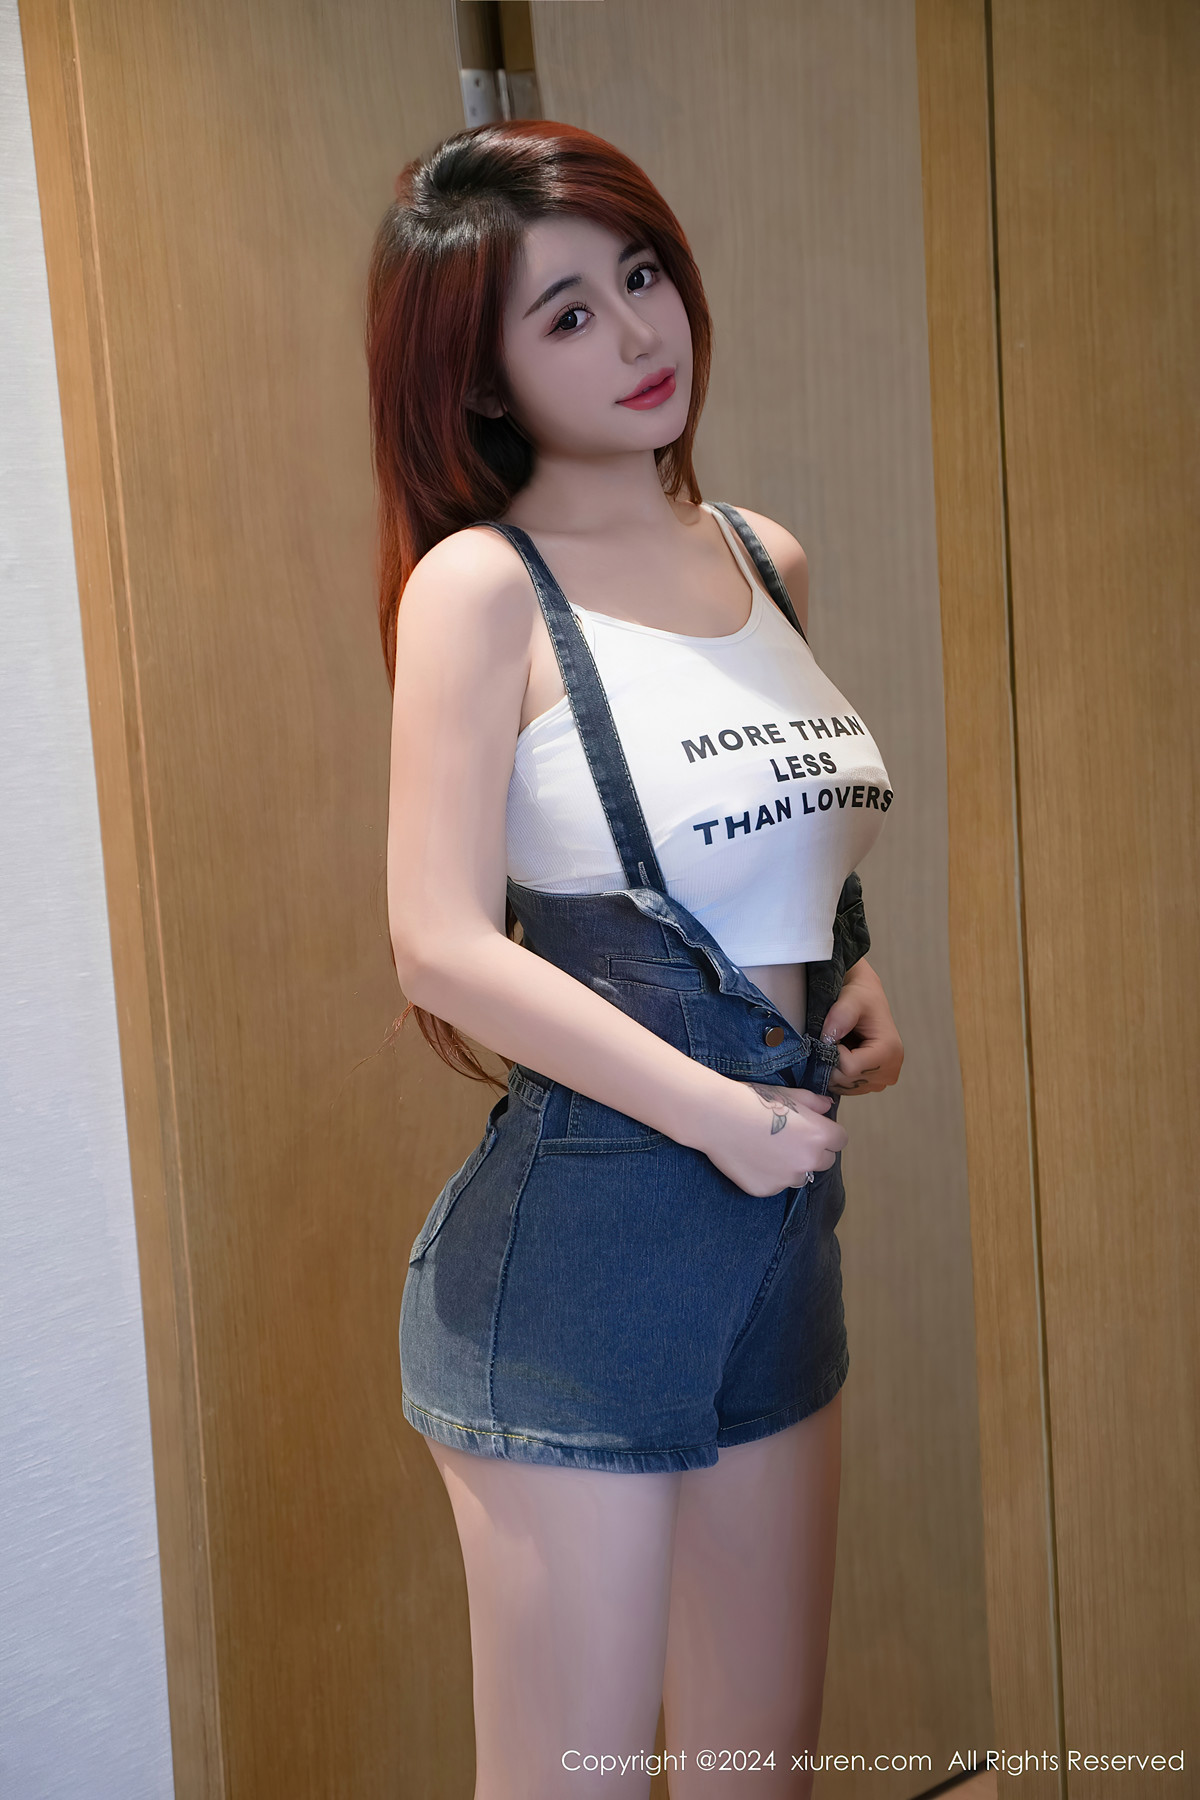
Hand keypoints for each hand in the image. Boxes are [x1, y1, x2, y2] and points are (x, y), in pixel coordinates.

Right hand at [698, 1079, 847, 1197]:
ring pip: (800, 1176)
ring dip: (792, 1166)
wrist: (718, 1116)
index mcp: (819, 1135)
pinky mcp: (766, 1189)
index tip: (811, 1129)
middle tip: (788, 1139)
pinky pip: (775, 1184)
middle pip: (824, 1161)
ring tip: (767, 1149)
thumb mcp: (788, 1094)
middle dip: (812, 1152)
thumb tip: (827, 1106)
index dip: (827, 1134)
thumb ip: (814, 1102)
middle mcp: (808, 1161)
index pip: (839, 1141)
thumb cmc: (753, 1100)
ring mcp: (787, 1179)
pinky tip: (752, 1158)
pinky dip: (768, 1175)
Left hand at [821, 958, 903, 1096]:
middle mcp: (890, 1070)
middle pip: (846, 1080)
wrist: (866, 1001)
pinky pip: (845, 1088)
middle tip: (834, 1040)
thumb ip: (840, 1016)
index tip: (833, 1036)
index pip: (850, 1068)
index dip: (833, 1053)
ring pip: (843, 1086)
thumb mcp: (851, 999)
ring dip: (833, 1068)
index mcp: (890, 1051)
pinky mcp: (872, 1083)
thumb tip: (828, 1039)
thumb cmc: (861, 997)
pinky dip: (837, 1074)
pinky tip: (842, 1055)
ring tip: (841, 1045)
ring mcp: (882, 1080)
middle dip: (831, 1061)